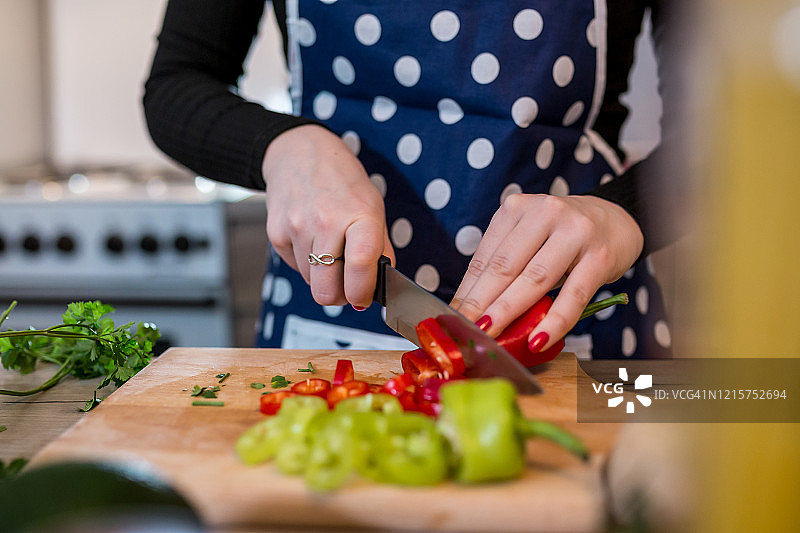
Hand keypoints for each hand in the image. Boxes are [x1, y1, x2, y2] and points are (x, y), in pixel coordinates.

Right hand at [261, 125, 394, 307]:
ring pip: (311, 282)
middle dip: (339, 296)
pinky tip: (312, 240)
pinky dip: (306, 263)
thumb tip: (380, 285)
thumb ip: (379, 248)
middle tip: (346, 286)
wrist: (299, 153)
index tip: (363, 298)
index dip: (361, 292)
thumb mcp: (373, 207)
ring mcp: (298, 228)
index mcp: (360, 215)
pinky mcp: (276, 233)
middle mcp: (326, 221)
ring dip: (323, 276)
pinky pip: (295, 267)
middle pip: (327, 289)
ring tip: (329, 251)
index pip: (360, 265)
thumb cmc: (343, 182)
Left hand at [451, 193, 642, 352]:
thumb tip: (468, 308)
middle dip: (481, 302)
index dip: (468, 291)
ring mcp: (575, 232)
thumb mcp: (528, 239)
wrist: (616, 219)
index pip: (486, 257)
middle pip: (506, 267)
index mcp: (518, 208)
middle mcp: (545, 213)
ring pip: (535, 279)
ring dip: (509, 311)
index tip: (452, 317)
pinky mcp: (600, 256)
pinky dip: (554, 321)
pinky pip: (573, 295)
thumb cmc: (562, 235)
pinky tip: (538, 340)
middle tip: (465, 329)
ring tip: (490, 334)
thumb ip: (504, 266)